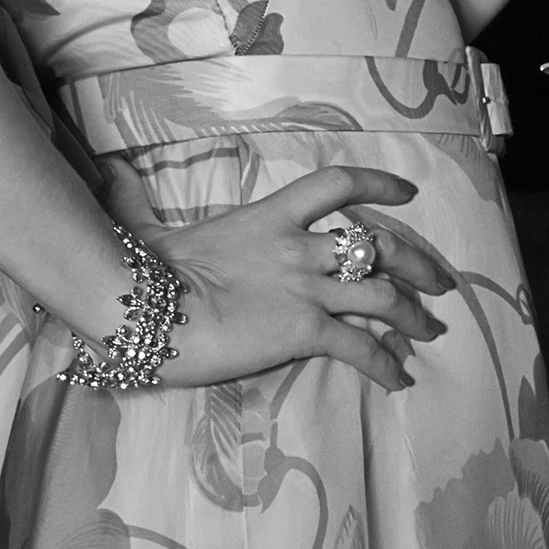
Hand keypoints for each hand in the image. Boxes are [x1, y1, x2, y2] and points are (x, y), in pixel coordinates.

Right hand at [92, 160, 453, 393]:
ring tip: (432, 331)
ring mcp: (305, 288)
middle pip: (381, 246)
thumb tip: (105, 170)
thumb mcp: (145, 227)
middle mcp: (298, 248)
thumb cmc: (138, 271)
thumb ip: (137, 200)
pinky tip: (399, 378)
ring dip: (415, 315)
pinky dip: (386, 363)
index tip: (407, 195)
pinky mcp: (304, 330)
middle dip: (420, 263)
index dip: (379, 185)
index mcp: (269, 217)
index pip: (337, 184)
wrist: (141, 309)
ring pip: (384, 296)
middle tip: (443, 281)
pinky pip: (360, 346)